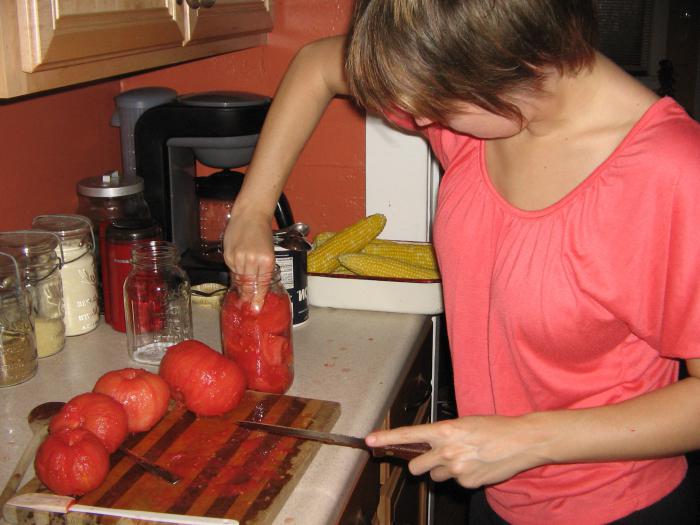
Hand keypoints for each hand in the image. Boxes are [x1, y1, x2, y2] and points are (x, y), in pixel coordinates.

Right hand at [222, 209, 274, 311]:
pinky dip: (235, 273)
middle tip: (248, 306)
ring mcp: (238, 258)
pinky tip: (238, 272)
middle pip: (249, 285)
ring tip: (243, 292)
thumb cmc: (262, 233)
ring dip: (241, 286)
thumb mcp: (269, 251)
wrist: (250, 215)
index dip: (258, 297)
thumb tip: (259, 287)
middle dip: (249, 297)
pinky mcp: (228, 255)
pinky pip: (232, 270)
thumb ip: (264, 269)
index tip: (256, 308)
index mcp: (266, 260)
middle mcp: (252, 260)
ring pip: (239, 279)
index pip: (261, 284)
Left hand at [365, 416, 548, 487]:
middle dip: (421, 464)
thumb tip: (429, 445)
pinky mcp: (468, 483)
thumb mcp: (464, 423)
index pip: (408, 435)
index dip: (386, 439)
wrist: (521, 441)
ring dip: (444, 470)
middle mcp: (446, 451)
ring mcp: (456, 469)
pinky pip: (456, 482)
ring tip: (465, 458)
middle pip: (416, 466)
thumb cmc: (493, 427)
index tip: (369, 441)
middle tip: (436, 457)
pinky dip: (463, 476)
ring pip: (436, 476)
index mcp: (444, 431)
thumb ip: (443, 435)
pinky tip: (477, 466)